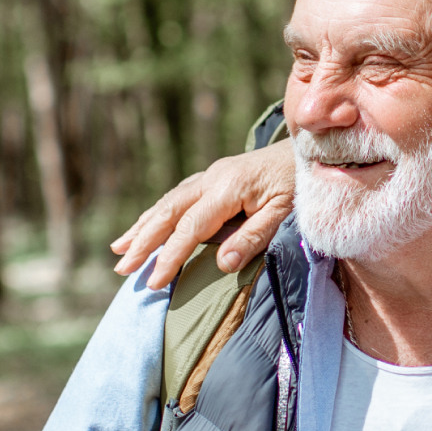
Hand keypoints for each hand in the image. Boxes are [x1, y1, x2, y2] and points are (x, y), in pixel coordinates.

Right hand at [110, 146, 297, 286]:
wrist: (311, 148)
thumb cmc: (300, 184)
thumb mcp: (285, 213)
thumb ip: (253, 238)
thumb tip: (222, 265)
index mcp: (228, 188)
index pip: (190, 228)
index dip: (169, 256)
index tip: (153, 282)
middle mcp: (213, 177)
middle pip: (168, 212)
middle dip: (142, 241)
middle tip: (121, 267)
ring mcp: (212, 174)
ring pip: (168, 201)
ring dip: (143, 225)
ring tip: (119, 248)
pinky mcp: (215, 175)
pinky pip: (178, 196)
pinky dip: (158, 213)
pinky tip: (147, 224)